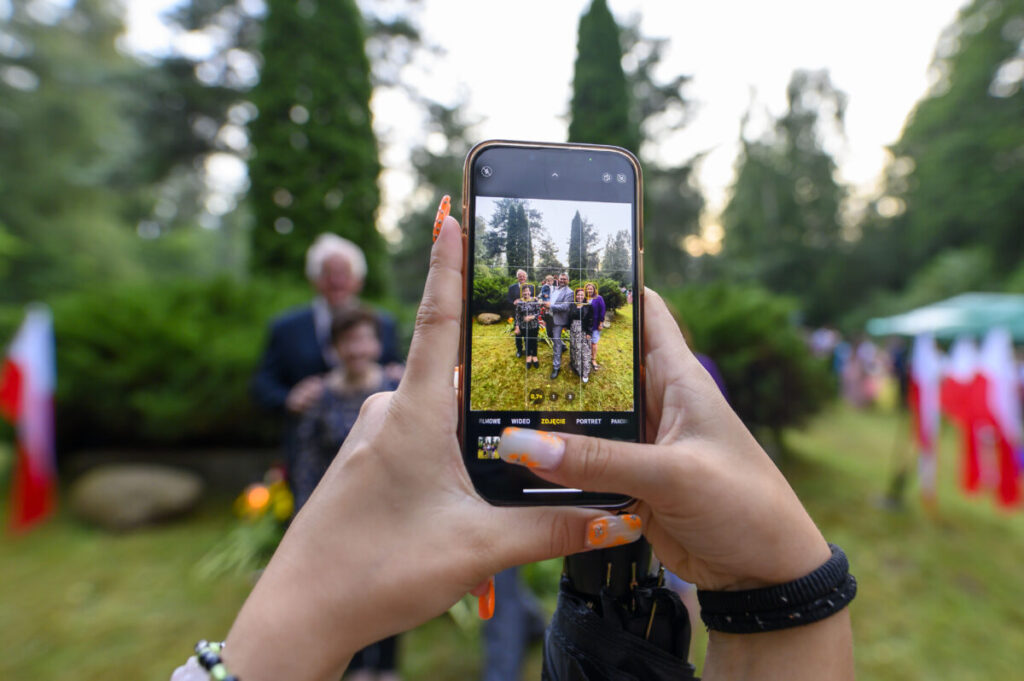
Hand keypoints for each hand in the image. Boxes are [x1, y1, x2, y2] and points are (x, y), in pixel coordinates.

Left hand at [224, 216, 616, 680]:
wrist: (300, 614)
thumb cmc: (377, 573)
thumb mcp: (477, 550)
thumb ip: (550, 529)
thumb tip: (618, 517)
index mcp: (412, 413)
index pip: (438, 320)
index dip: (448, 263)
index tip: (451, 212)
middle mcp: (387, 412)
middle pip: (453, 371)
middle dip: (494, 370)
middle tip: (538, 364)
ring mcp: (373, 436)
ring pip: (439, 412)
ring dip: (475, 424)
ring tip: (510, 455)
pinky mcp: (368, 461)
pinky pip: (419, 435)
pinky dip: (451, 445)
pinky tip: (472, 483)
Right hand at [497, 288, 829, 591]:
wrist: (763, 574)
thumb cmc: (744, 506)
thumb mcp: (672, 475)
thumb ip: (599, 461)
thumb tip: (524, 444)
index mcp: (679, 379)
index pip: (644, 313)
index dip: (608, 288)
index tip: (558, 271)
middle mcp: (657, 403)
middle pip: (601, 364)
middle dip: (558, 352)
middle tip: (502, 340)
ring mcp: (641, 442)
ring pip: (588, 415)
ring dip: (552, 412)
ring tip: (494, 396)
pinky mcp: (629, 479)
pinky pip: (585, 460)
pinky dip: (557, 458)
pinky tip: (518, 454)